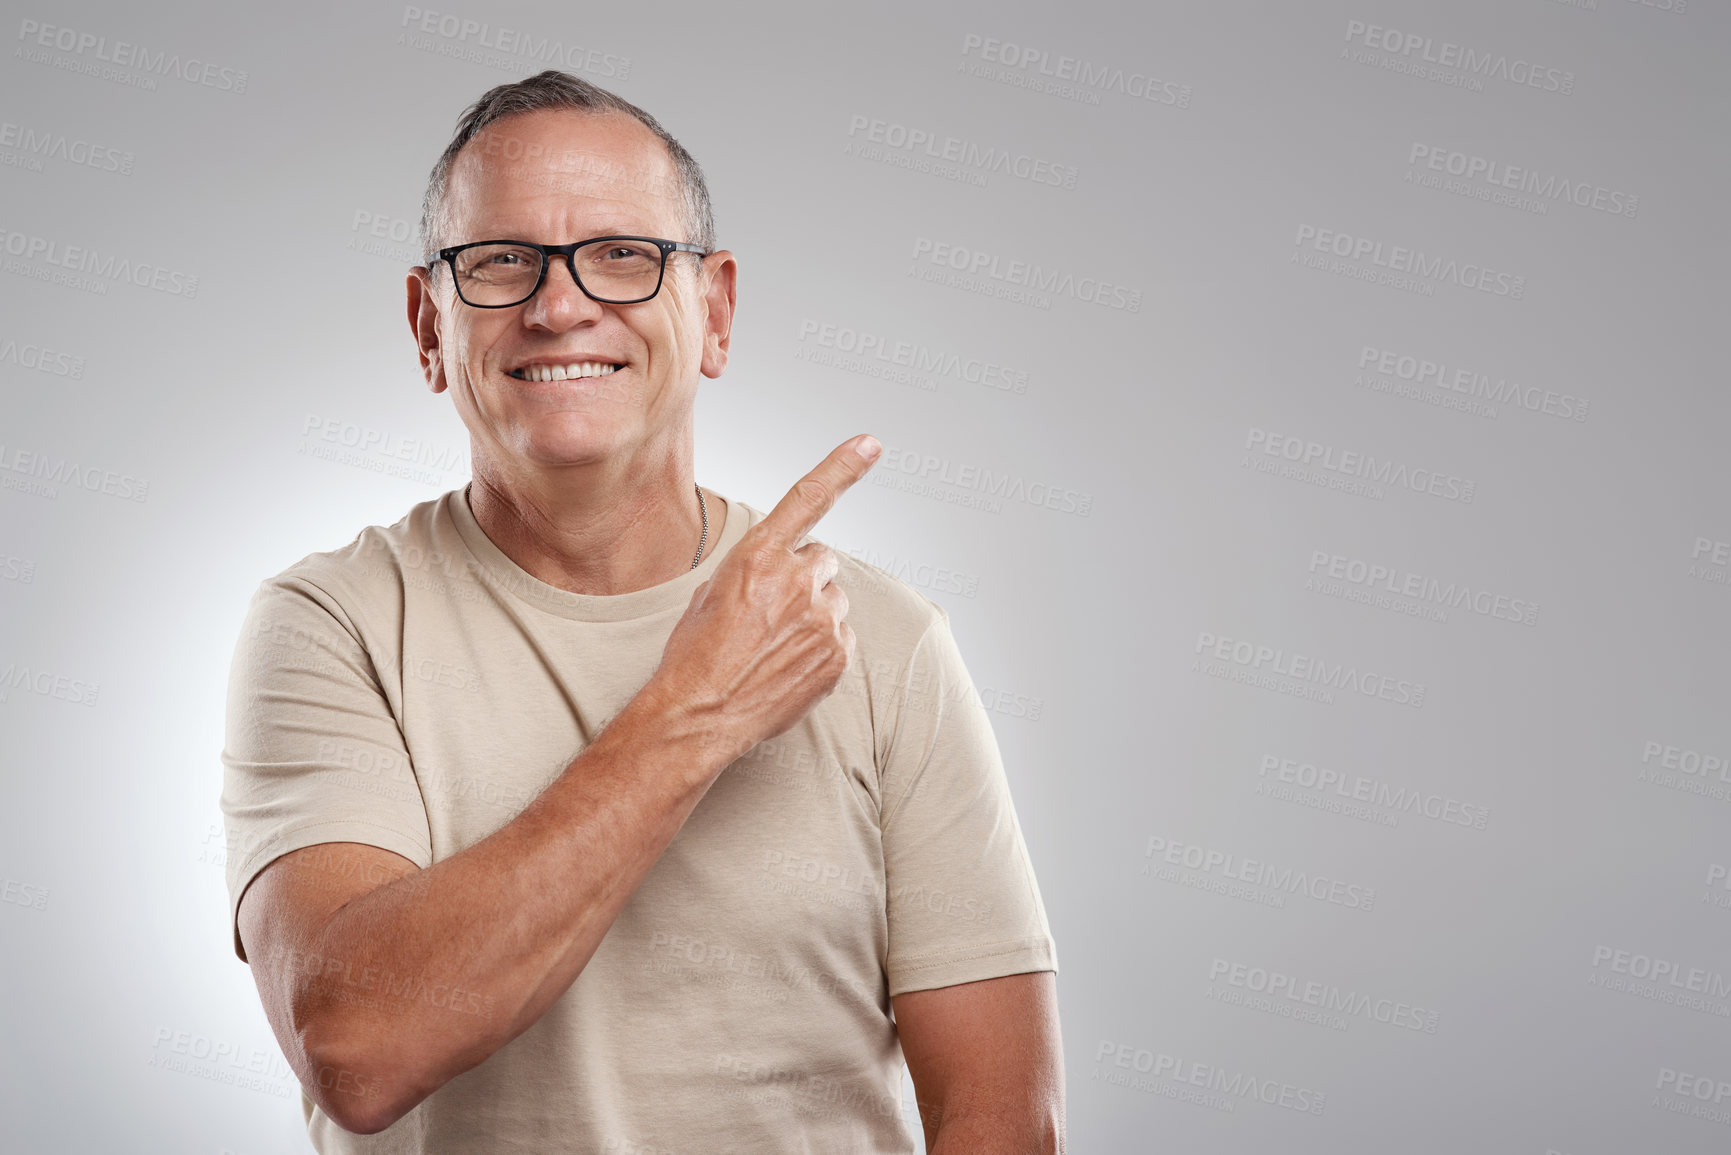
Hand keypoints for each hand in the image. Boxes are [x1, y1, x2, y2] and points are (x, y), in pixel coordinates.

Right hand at [646, 434, 881, 758]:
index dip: (842, 467)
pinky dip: (821, 649)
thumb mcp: (711, 593)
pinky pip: (841, 638)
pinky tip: (787, 666)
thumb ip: (756, 569)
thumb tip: (784, 568)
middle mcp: (795, 579)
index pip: (807, 498)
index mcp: (757, 555)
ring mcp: (821, 618)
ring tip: (773, 648)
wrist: (698, 716)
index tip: (870, 444)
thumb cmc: (694, 657)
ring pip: (832, 602)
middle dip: (804, 580)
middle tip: (771, 615)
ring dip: (812, 617)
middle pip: (821, 561)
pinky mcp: (837, 654)